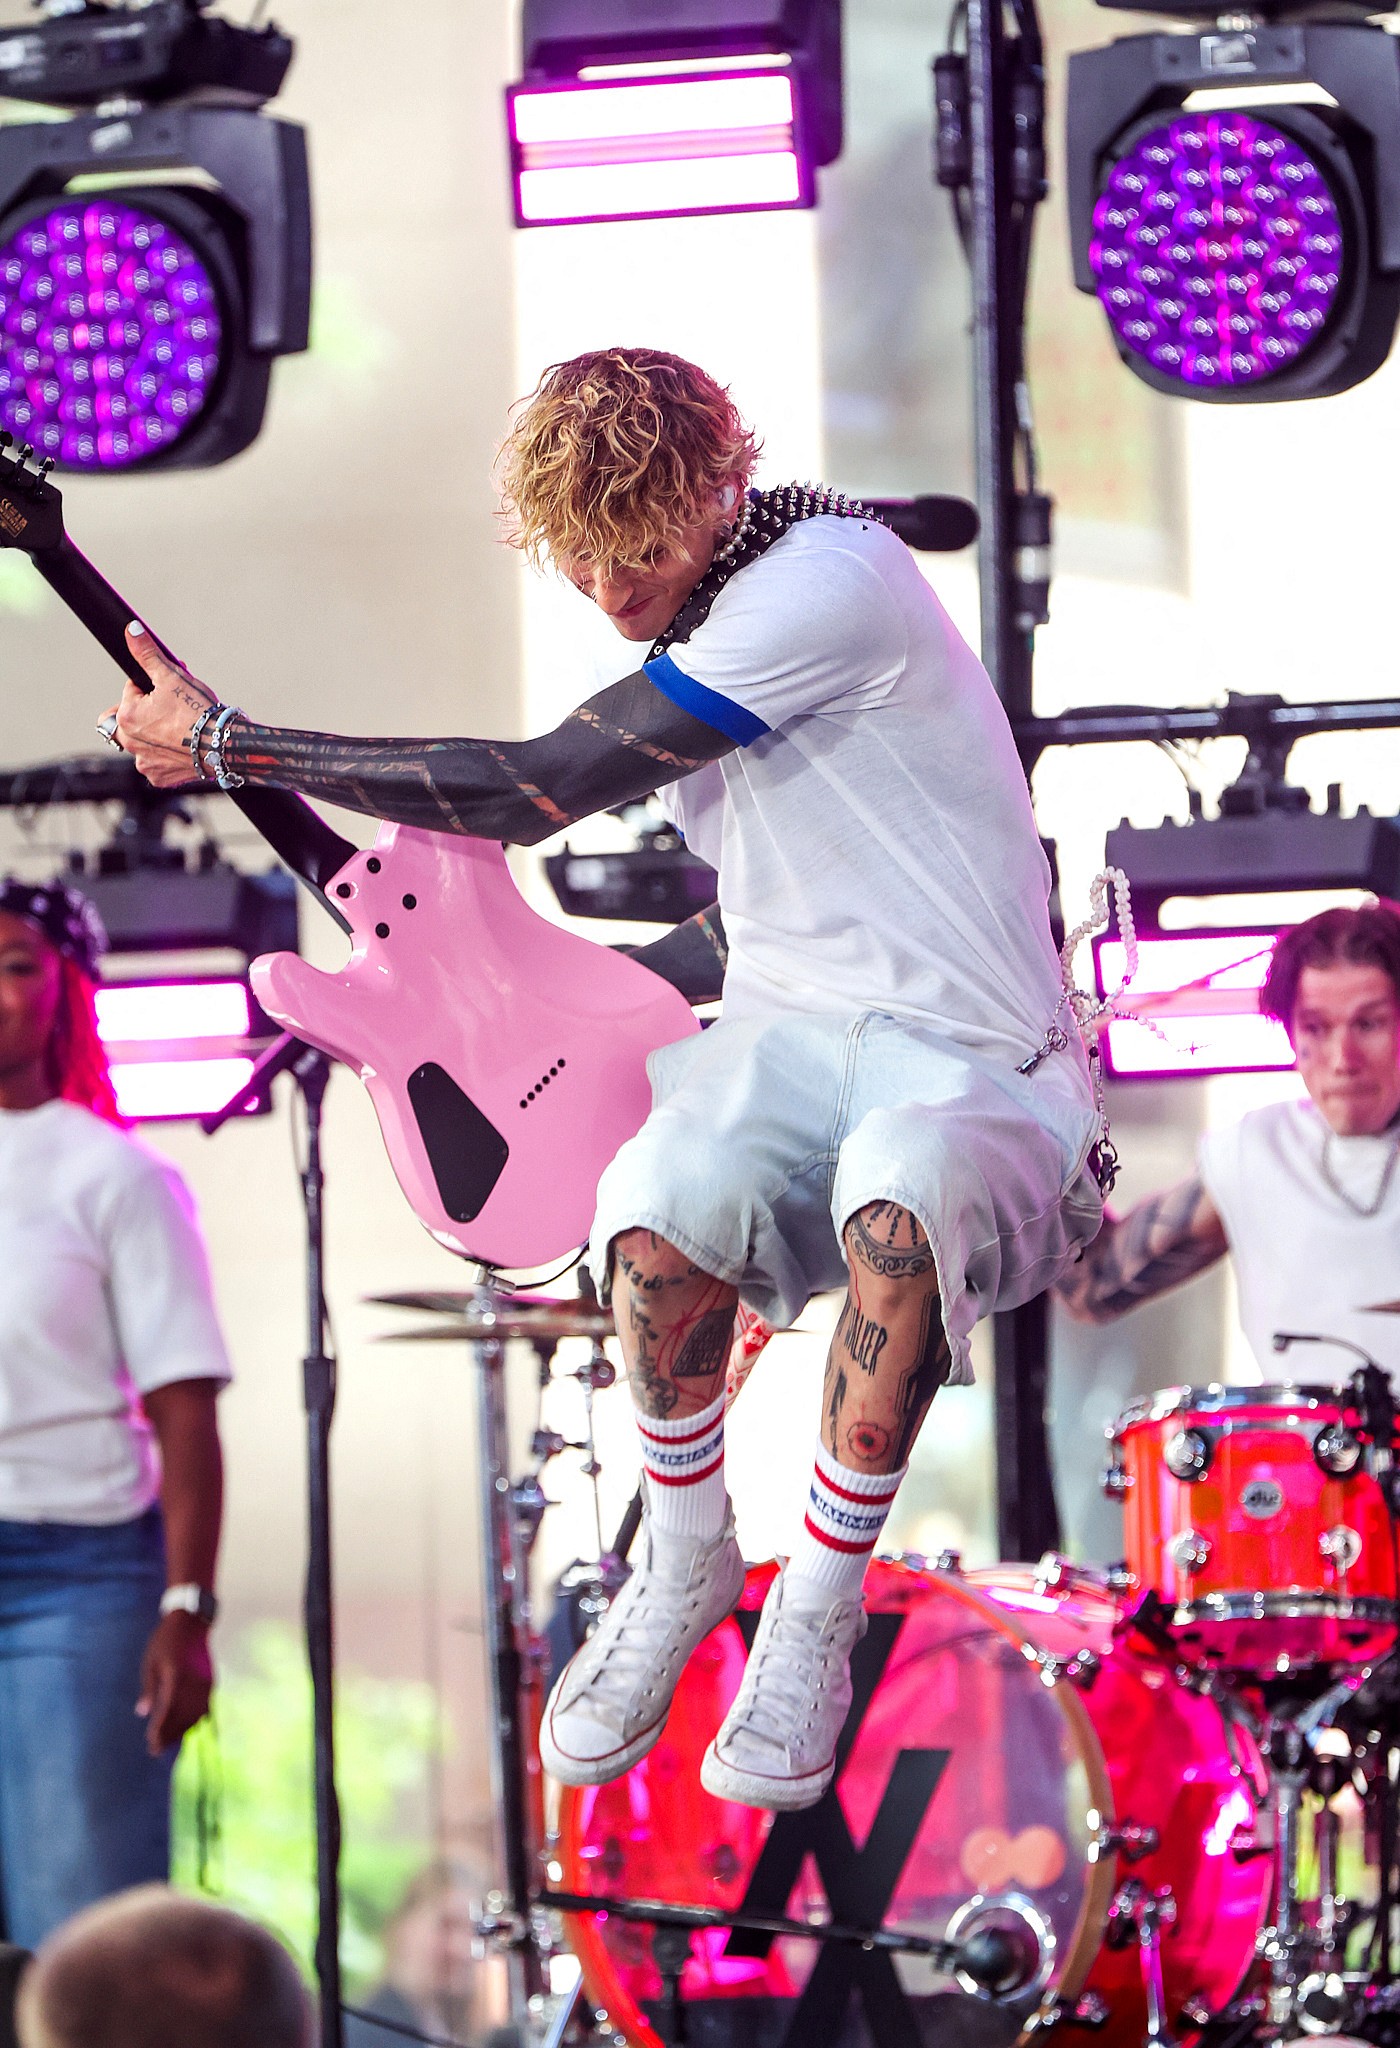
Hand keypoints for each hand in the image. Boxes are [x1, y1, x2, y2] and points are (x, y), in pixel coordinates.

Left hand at [105, 623, 216, 788]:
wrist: (226, 746)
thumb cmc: (200, 713)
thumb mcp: (172, 676)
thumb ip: (147, 654)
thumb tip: (131, 631)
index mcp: (126, 716)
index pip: (132, 691)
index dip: (153, 686)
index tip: (172, 691)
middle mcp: (130, 743)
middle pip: (132, 718)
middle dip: (147, 712)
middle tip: (171, 711)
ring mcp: (145, 764)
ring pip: (144, 743)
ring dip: (155, 735)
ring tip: (180, 730)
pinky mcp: (160, 778)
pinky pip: (157, 764)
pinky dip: (168, 756)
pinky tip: (184, 748)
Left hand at [137, 1610, 213, 1754]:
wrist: (192, 1620)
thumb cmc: (166, 1639)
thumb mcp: (150, 1661)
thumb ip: (149, 1688)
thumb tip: (142, 1713)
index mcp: (175, 1677)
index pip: (167, 1710)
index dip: (159, 1729)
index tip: (151, 1743)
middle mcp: (193, 1682)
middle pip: (182, 1716)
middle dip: (169, 1735)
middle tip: (156, 1749)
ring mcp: (205, 1682)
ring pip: (195, 1714)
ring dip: (182, 1730)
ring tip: (168, 1741)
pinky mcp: (210, 1680)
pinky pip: (204, 1706)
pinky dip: (195, 1719)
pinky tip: (187, 1726)